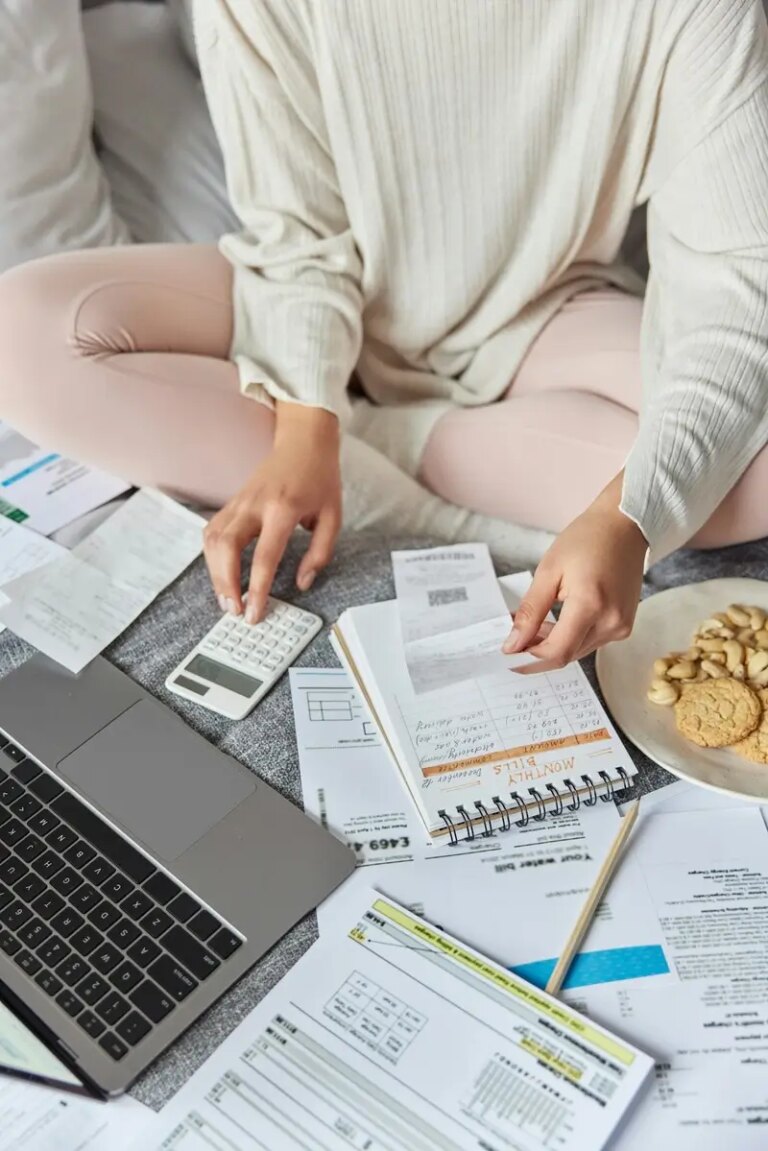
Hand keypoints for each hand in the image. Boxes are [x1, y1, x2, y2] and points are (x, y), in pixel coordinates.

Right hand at [203, 403, 340, 622]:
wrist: (303, 441)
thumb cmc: (320, 478)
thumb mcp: (333, 516)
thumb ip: (319, 553)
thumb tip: (302, 583)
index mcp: (284, 508)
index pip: (264, 556)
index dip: (257, 589)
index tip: (255, 613)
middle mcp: (255, 504)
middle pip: (226, 547)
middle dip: (225, 582)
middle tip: (233, 609)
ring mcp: (239, 501)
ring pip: (213, 539)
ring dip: (215, 572)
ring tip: (226, 599)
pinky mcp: (231, 502)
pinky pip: (212, 531)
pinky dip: (212, 556)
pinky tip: (221, 573)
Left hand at [503, 475, 646, 666]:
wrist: (625, 526)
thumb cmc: (586, 540)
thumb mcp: (548, 571)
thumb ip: (530, 611)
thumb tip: (513, 644)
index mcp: (591, 605)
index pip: (557, 651)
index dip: (529, 659)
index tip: (508, 654)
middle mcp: (611, 622)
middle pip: (567, 656)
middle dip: (537, 651)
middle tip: (513, 639)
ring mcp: (621, 626)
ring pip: (577, 651)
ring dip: (552, 644)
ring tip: (532, 625)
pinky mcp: (624, 625)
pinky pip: (590, 641)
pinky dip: (570, 637)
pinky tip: (555, 621)